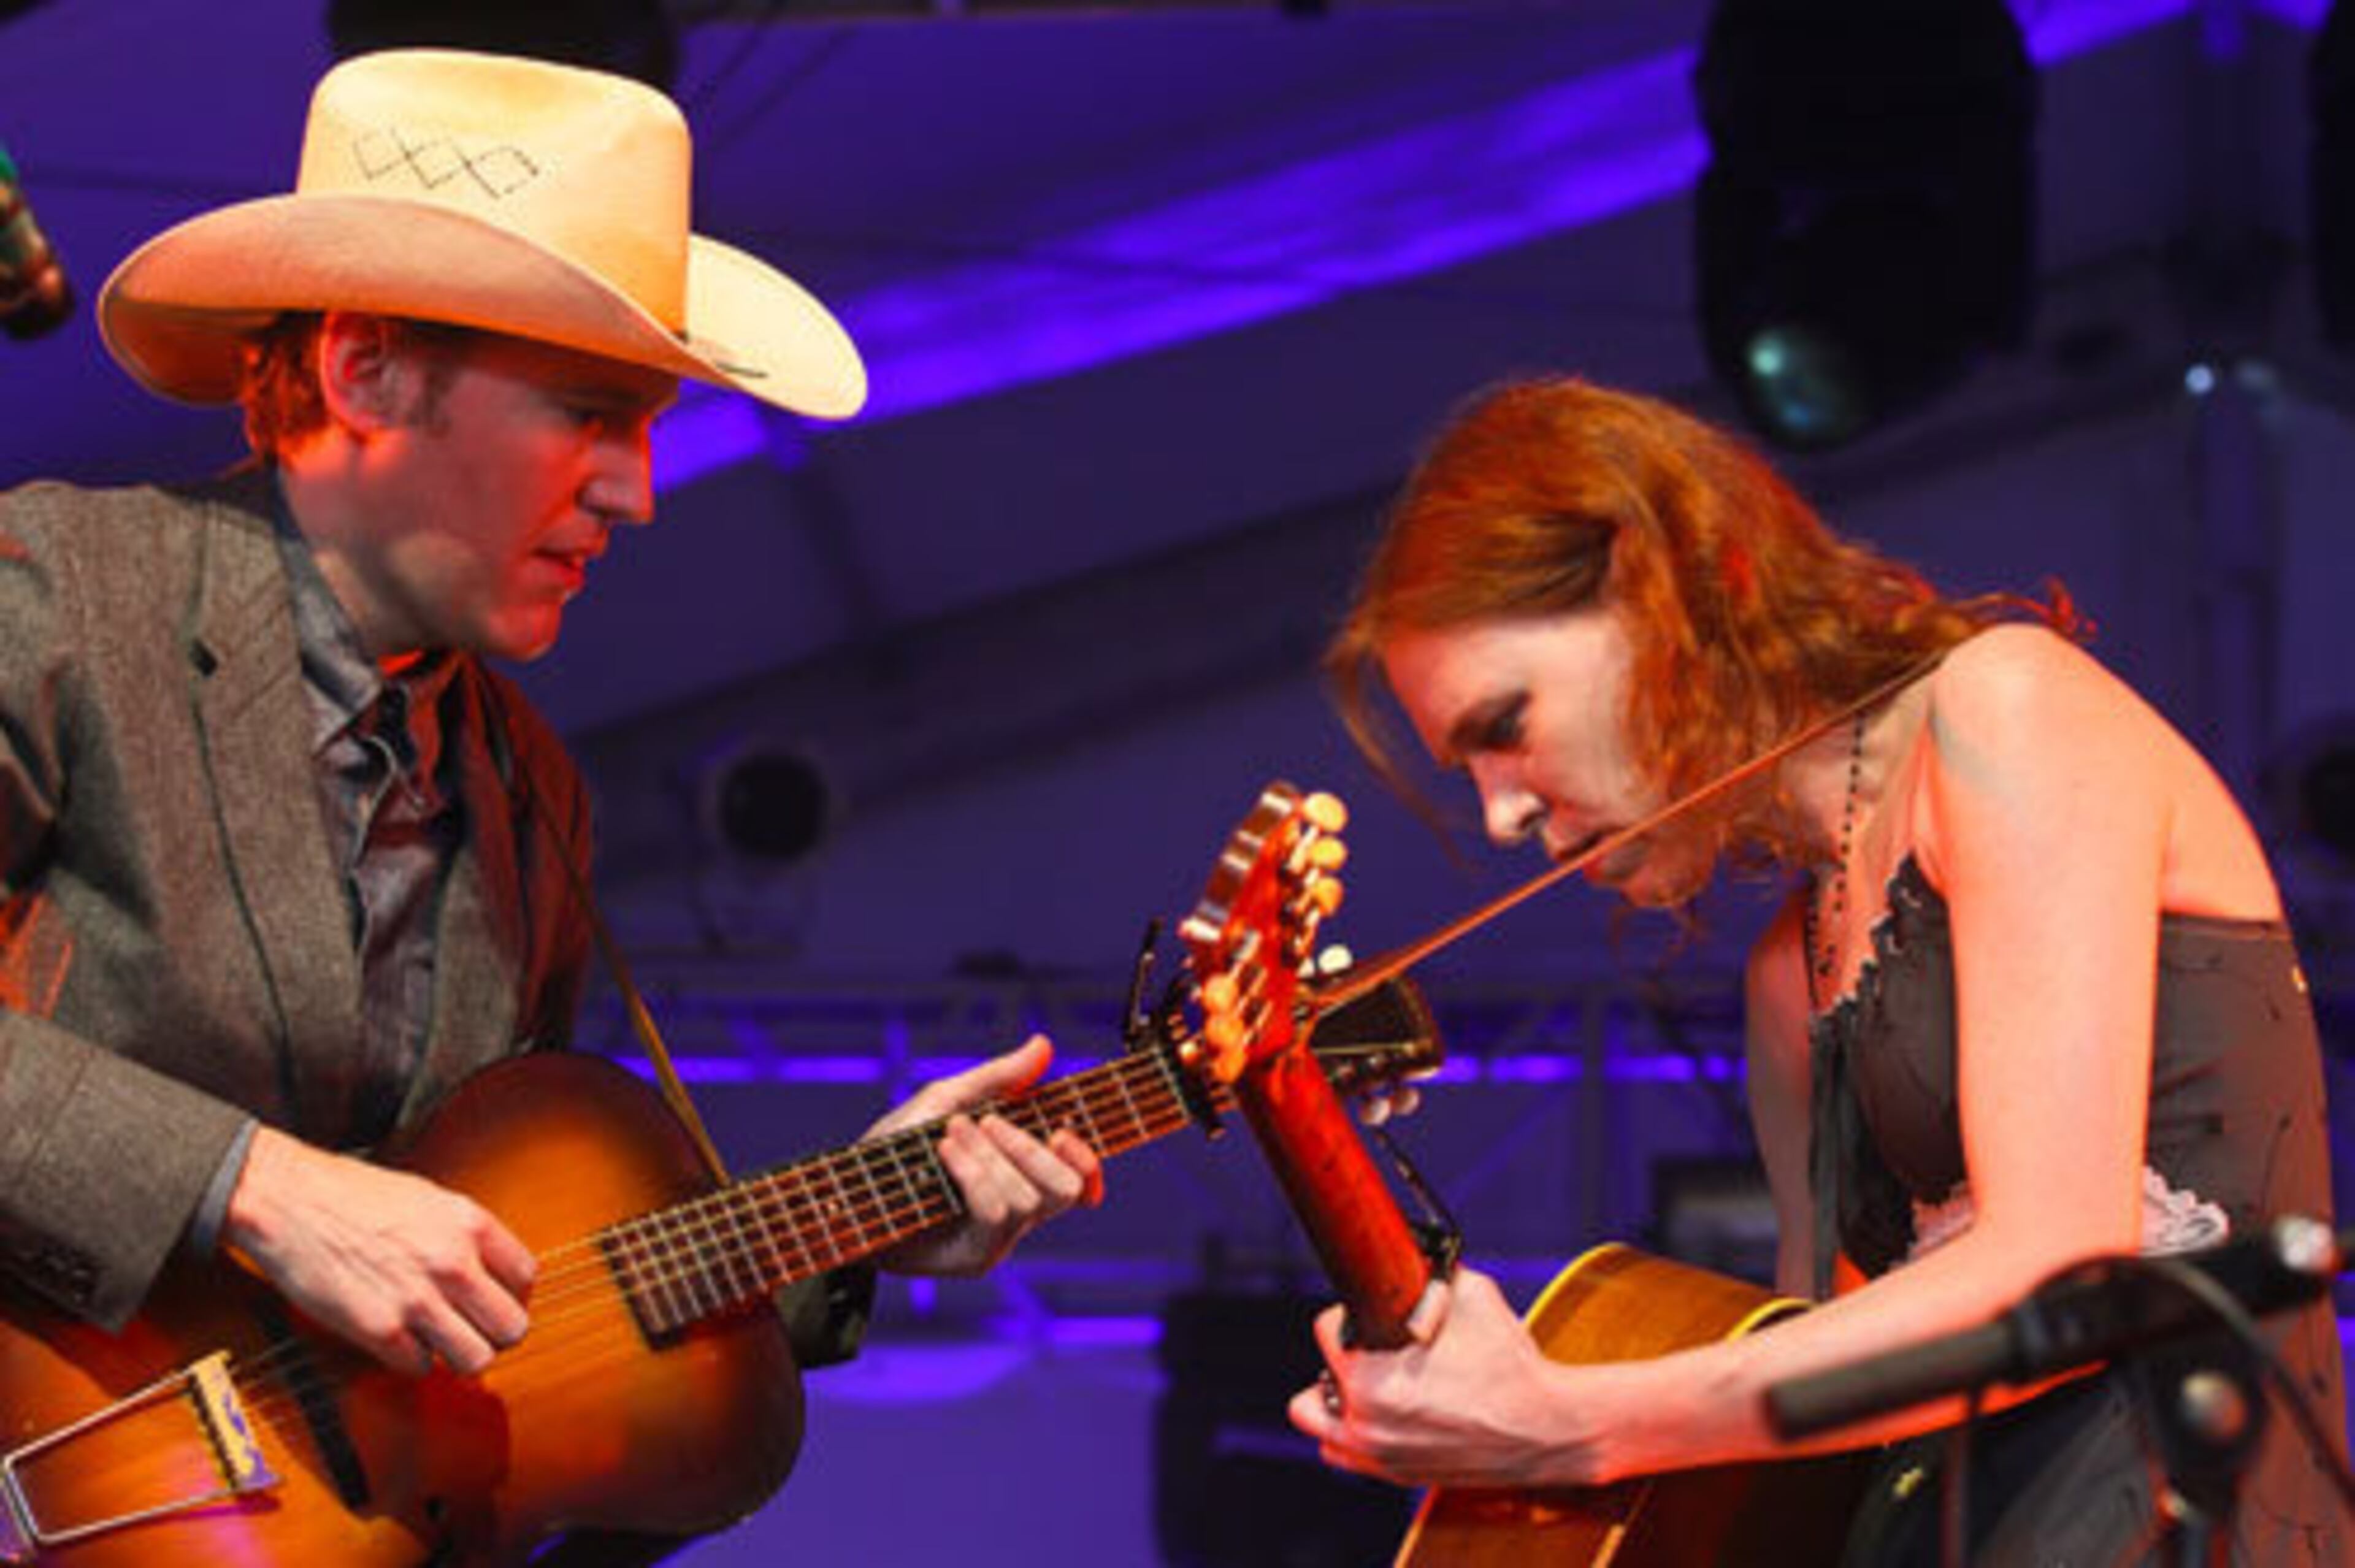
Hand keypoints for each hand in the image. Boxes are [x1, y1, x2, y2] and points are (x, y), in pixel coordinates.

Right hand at [223, 1127, 533, 1375]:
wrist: (289, 1200)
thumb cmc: (352, 1195)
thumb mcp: (429, 1198)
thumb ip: (465, 1236)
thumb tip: (491, 1273)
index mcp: (470, 1224)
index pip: (526, 1278)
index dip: (509, 1293)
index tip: (491, 1298)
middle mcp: (453, 1262)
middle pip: (512, 1328)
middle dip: (494, 1334)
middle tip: (472, 1329)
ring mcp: (418, 1299)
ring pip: (476, 1360)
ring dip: (459, 1356)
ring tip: (439, 1340)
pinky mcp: (380, 1330)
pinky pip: (422, 1367)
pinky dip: (412, 1359)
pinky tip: (398, 1338)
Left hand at [869, 1035, 1103, 1276]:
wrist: (847, 1190)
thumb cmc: (896, 1146)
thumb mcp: (947, 1098)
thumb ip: (999, 1078)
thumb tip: (1044, 1044)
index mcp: (1023, 1173)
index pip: (1081, 1179)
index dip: (1088, 1160)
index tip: (1061, 1131)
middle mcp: (1020, 1209)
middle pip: (1068, 1188)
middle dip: (1032, 1148)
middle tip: (990, 1122)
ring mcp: (1000, 1237)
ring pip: (1029, 1198)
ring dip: (989, 1155)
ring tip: (951, 1133)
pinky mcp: (975, 1256)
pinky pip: (996, 1212)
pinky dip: (974, 1173)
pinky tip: (946, 1151)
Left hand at [1287, 1267, 1622, 1488]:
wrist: (1549, 1428)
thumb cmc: (1510, 1363)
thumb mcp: (1473, 1296)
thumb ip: (1431, 1275)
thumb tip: (1413, 1253)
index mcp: (1373, 1380)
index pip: (1327, 1330)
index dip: (1354, 1312)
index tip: (1378, 1310)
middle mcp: (1366, 1425)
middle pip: (1315, 1378)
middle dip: (1342, 1357)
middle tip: (1375, 1348)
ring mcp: (1378, 1457)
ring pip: (1318, 1423)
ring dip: (1336, 1398)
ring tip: (1373, 1380)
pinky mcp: (1396, 1475)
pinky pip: (1344, 1453)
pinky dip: (1352, 1431)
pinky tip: (1382, 1410)